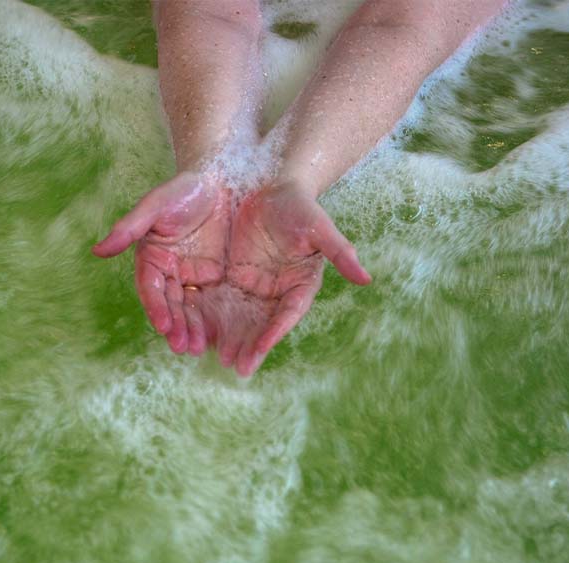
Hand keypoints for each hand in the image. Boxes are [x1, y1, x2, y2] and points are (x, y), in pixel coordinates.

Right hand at [93, 172, 230, 355]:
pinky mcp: (214, 277)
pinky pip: (213, 302)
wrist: (220, 180)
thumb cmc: (183, 189)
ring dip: (192, 329)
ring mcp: (192, 277)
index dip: (156, 307)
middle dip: (176, 327)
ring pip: (190, 309)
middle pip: (170, 305)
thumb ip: (128, 229)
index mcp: (151, 259)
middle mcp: (169, 272)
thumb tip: (97, 251)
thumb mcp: (154, 206)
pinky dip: (213, 320)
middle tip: (183, 347)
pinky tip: (219, 337)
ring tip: (199, 349)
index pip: (151, 288)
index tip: (163, 325)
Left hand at [218, 180, 370, 376]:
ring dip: (232, 339)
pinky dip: (214, 318)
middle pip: (263, 324)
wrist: (273, 190)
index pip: (288, 314)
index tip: (261, 348)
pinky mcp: (233, 278)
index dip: (275, 332)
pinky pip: (222, 301)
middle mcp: (277, 292)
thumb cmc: (301, 208)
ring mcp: (254, 287)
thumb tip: (367, 279)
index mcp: (300, 285)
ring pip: (241, 318)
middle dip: (250, 346)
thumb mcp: (320, 228)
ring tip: (220, 359)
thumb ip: (340, 253)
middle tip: (237, 367)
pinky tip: (202, 334)